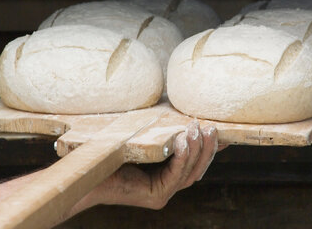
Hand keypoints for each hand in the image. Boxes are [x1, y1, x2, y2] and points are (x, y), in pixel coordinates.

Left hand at [73, 121, 224, 210]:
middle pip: (198, 169)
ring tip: (199, 129)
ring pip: (190, 172)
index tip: (223, 135)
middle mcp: (167, 187)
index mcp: (165, 176)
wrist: (88, 171)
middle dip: (208, 149)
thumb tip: (176, 115)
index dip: (211, 150)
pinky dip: (183, 157)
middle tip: (212, 128)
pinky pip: (176, 175)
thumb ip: (161, 135)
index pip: (195, 164)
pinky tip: (185, 140)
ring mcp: (162, 194)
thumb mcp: (144, 140)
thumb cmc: (112, 151)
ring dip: (198, 150)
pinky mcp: (156, 196)